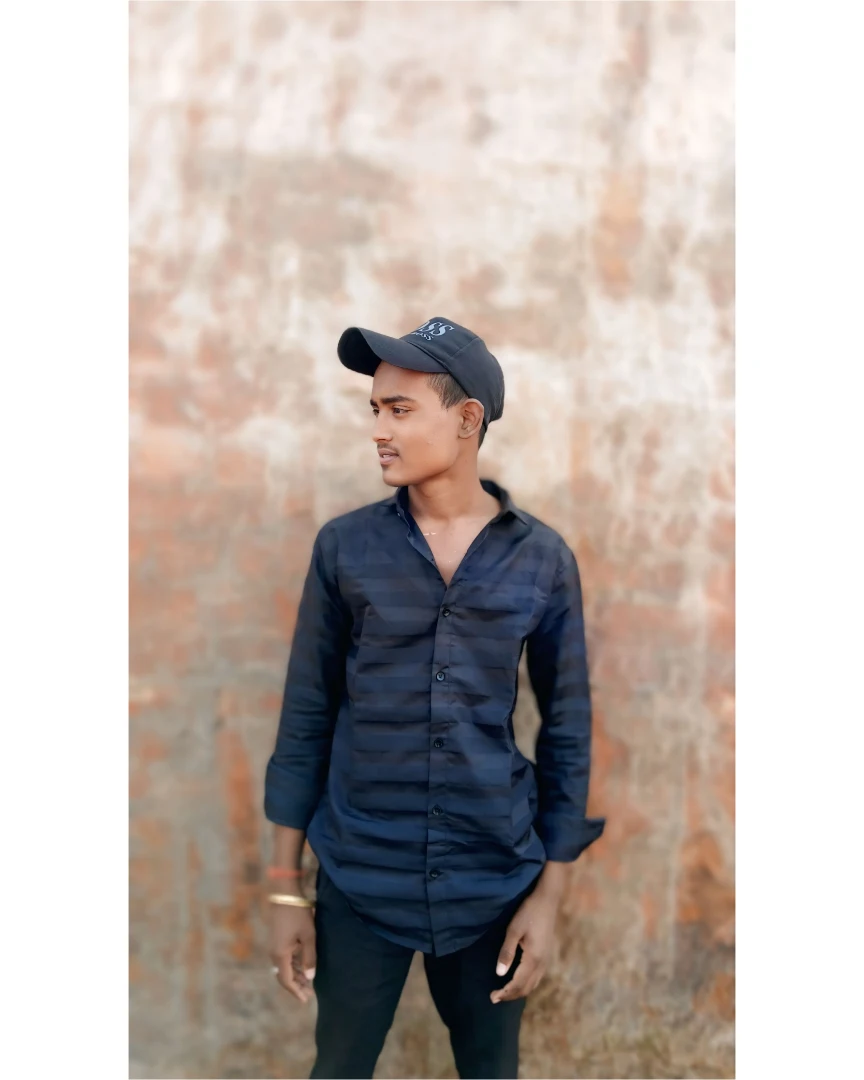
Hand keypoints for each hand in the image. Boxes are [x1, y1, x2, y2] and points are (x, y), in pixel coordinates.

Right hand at [269, 899, 316, 1004]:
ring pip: (285, 967)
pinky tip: (303, 967)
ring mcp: (275, 947)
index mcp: (280, 955)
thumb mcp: (308, 935)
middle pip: (284, 976)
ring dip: (296, 975)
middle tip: (309, 994)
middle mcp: (275, 953)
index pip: (286, 980)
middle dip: (296, 986)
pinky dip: (294, 966)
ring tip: (309, 982)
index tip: (306, 1000)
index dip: (296, 991)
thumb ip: (309, 957)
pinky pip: (285, 959)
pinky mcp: (278, 940)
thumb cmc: (298, 914)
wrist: (285, 894)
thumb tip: (310, 977)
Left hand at [490, 886, 559, 1004]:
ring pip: (533, 984)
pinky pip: (536, 978)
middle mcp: (542, 963)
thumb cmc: (528, 912)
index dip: (505, 993)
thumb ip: (507, 952)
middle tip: (495, 997)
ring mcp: (546, 960)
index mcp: (533, 958)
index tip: (492, 997)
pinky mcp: (547, 955)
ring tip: (504, 992)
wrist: (547, 900)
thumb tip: (499, 974)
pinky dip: (526, 984)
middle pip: (526, 988)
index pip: (518, 984)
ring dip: (518, 991)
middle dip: (510, 995)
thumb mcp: (514, 930)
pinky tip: (518, 980)